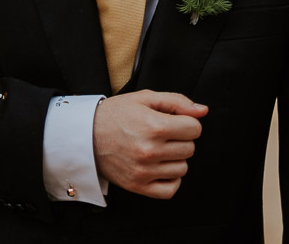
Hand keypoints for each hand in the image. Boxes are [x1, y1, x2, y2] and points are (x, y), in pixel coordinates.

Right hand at [92, 90, 206, 199]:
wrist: (86, 135)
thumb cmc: (115, 115)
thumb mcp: (144, 98)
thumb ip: (177, 101)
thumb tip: (203, 111)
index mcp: (154, 126)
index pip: (194, 129)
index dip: (186, 122)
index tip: (174, 121)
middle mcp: (150, 151)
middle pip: (190, 148)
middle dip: (180, 139)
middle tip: (162, 134)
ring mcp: (144, 171)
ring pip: (183, 168)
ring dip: (175, 158)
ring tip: (157, 149)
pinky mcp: (138, 186)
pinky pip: (171, 189)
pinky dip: (170, 179)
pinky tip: (159, 167)